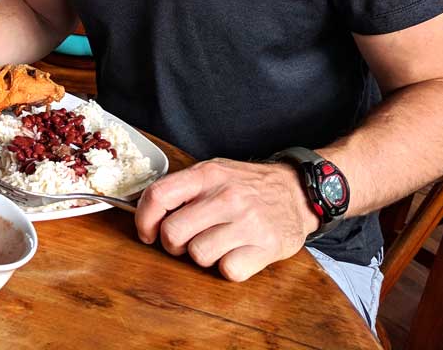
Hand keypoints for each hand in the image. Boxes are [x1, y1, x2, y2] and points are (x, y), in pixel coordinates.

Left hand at [134, 158, 320, 281]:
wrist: (298, 192)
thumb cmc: (248, 185)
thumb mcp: (214, 172)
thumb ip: (183, 188)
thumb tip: (145, 211)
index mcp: (208, 175)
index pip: (159, 195)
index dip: (144, 219)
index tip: (147, 232)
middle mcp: (227, 197)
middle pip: (173, 232)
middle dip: (172, 244)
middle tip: (184, 241)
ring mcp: (247, 222)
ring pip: (198, 255)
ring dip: (202, 255)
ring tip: (215, 243)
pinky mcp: (266, 247)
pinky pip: (228, 271)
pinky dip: (228, 267)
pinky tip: (236, 253)